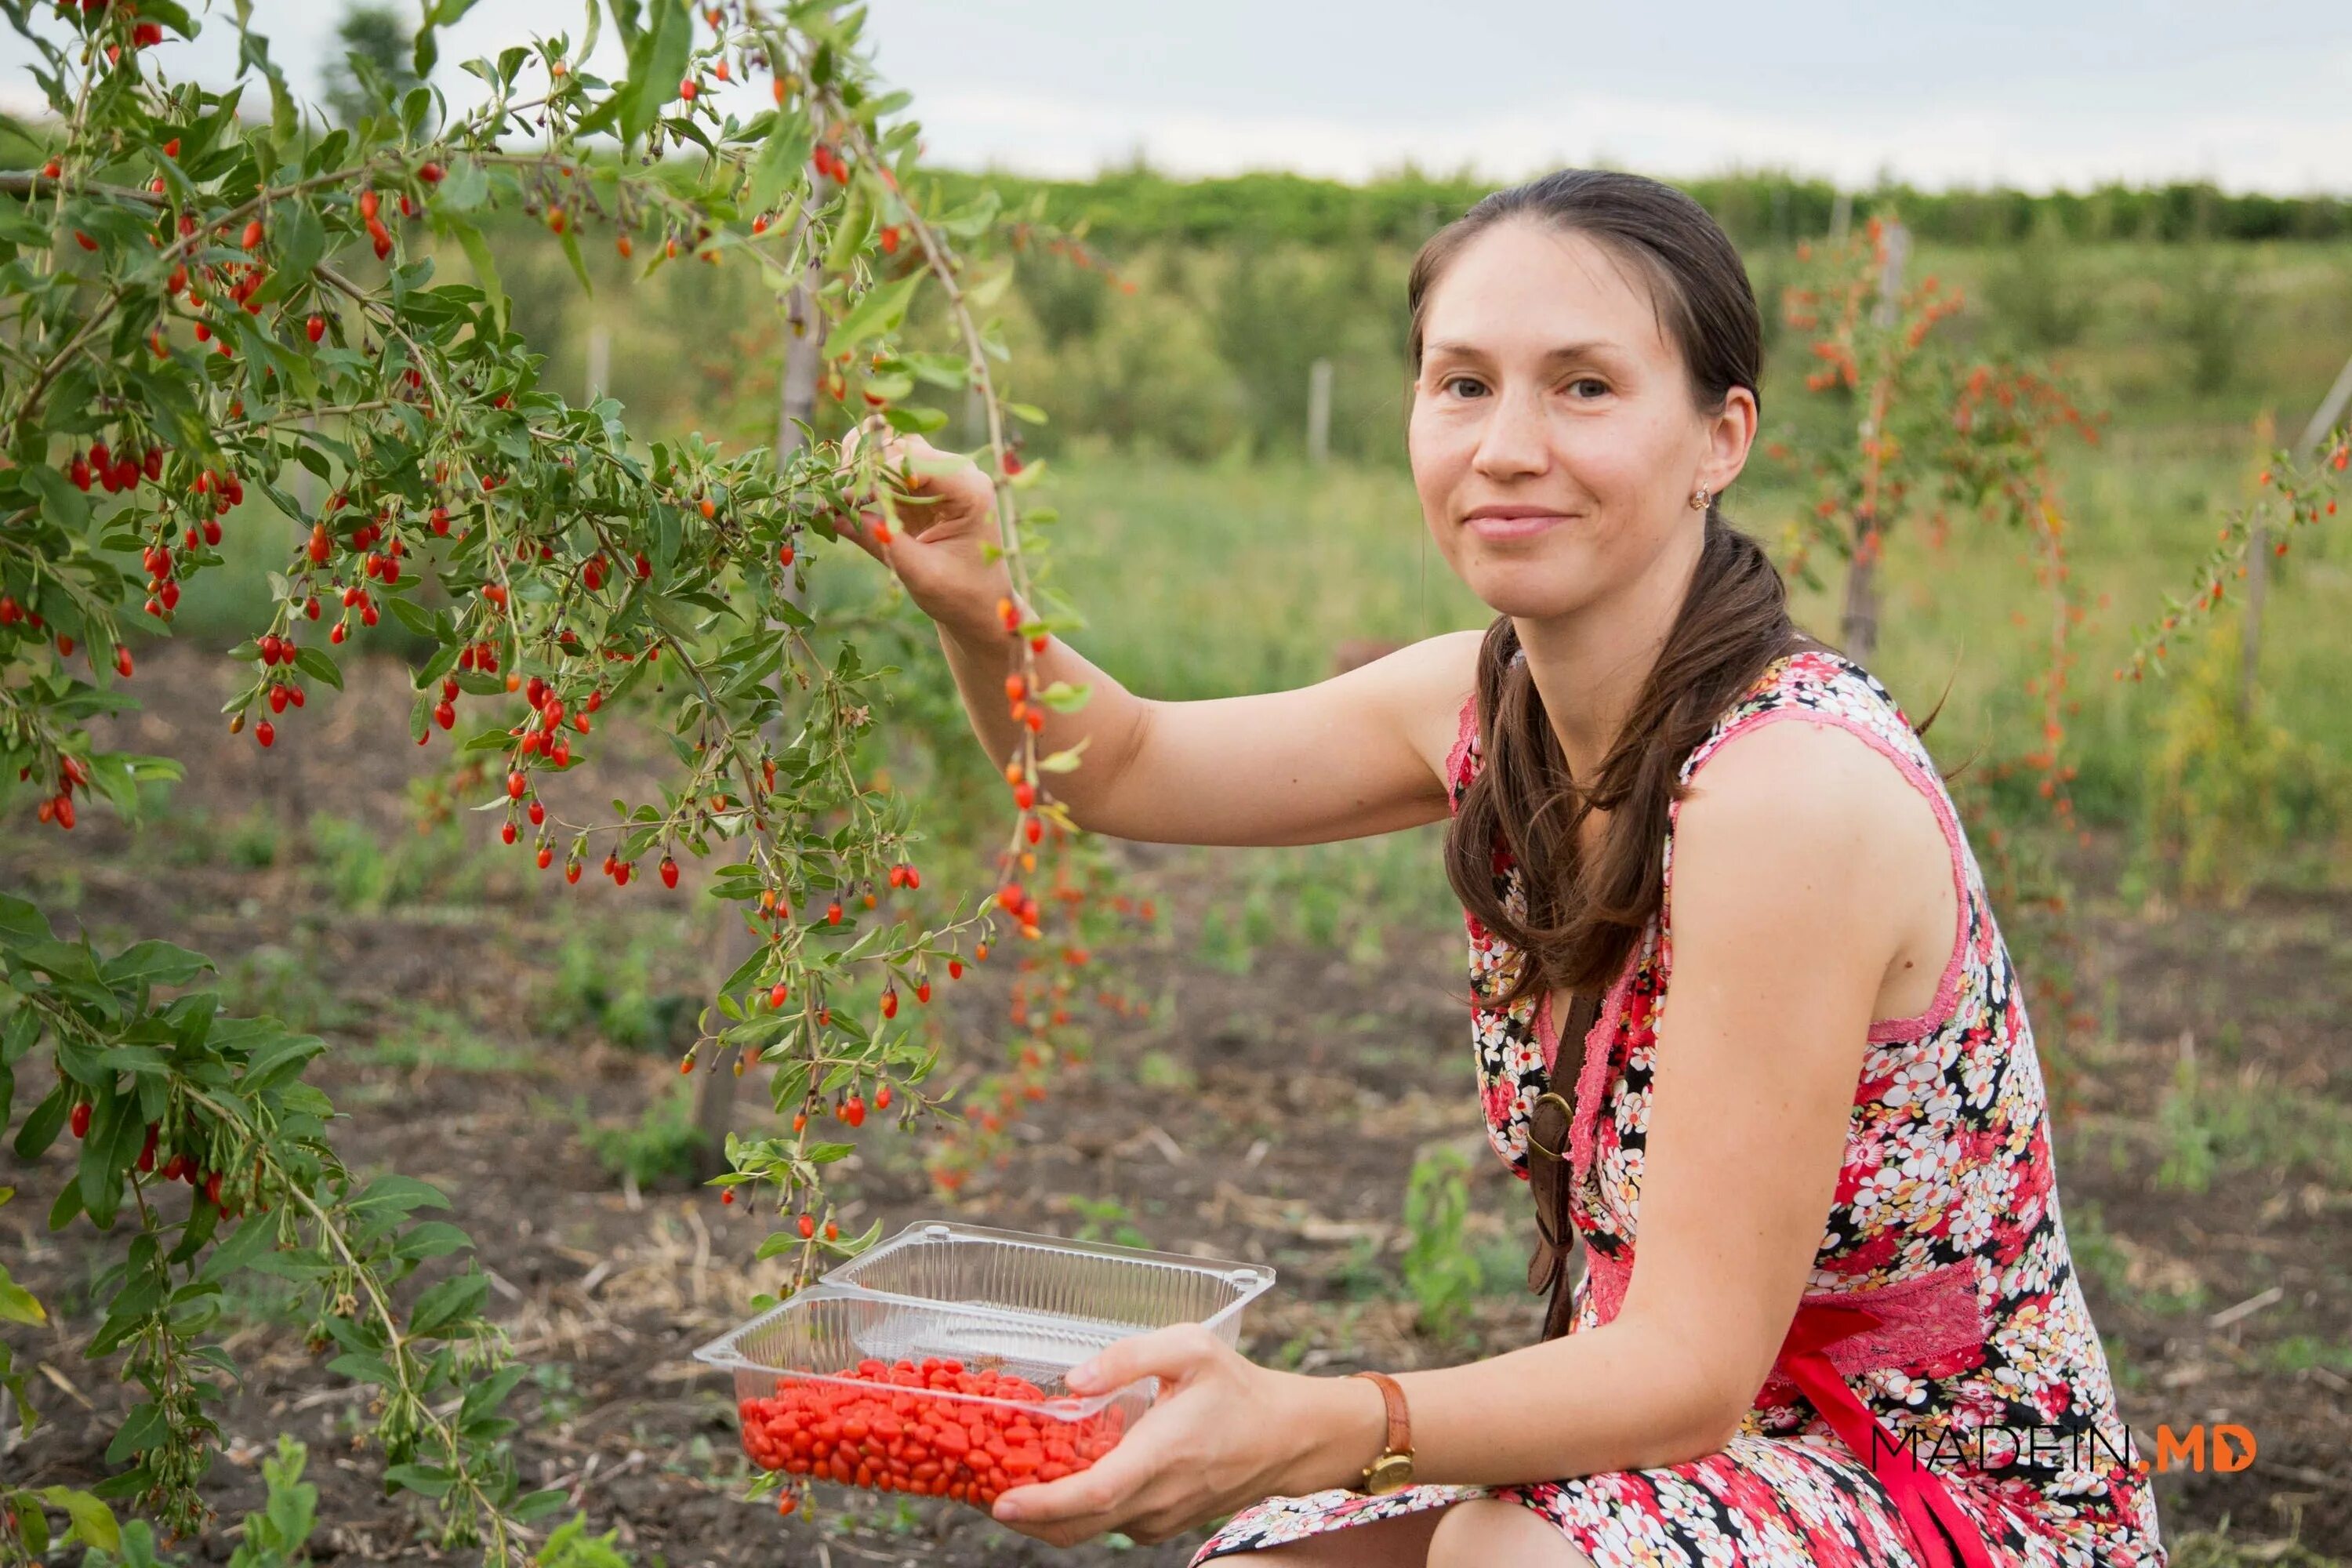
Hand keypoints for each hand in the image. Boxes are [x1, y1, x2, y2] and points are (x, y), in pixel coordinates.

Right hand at [834, 420, 1010, 635]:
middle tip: (836, 493)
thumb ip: (882, 542)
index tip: (847, 497)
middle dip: (864, 465)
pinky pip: (884, 471)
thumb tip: (834, 515)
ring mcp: (938, 478)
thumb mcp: (921, 574)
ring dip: (859, 468)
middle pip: (901, 444)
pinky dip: (861, 482)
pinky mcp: (920, 489)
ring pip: (889, 449)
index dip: (876, 473)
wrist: (980, 606)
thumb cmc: (960, 595)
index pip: (916, 461)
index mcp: (969, 490)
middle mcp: (956, 474)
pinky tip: (842, 503)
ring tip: (838, 496)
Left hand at [987, 1325, 1382, 1547]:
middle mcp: (1157, 1498)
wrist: (1289, 1438)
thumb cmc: (1239, 1388)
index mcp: (1161, 1455)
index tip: (1000, 1501)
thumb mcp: (1190, 1348)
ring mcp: (1161, 1518)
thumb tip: (1075, 1379)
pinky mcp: (1163, 1523)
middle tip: (976, 1489)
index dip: (1043, 1504)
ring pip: (1089, 1531)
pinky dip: (1076, 1513)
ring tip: (1006, 1481)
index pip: (1093, 1494)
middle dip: (1024, 1516)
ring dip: (1046, 1516)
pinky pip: (1109, 1525)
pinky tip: (1058, 1481)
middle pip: (1077, 1526)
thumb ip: (1130, 1355)